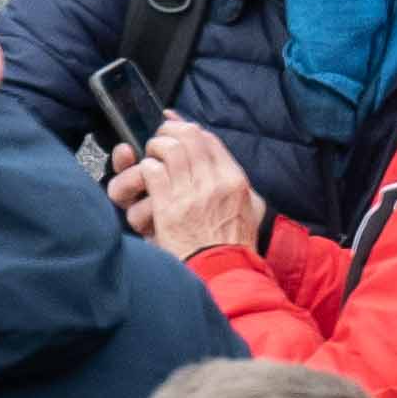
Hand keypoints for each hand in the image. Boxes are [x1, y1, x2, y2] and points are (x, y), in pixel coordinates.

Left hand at [117, 115, 264, 261]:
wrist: (223, 273)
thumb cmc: (234, 247)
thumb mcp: (251, 210)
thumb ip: (241, 186)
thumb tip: (226, 166)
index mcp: (235, 180)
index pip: (209, 140)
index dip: (188, 128)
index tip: (176, 124)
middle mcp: (214, 182)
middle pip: (188, 138)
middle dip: (169, 133)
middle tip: (159, 139)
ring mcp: (191, 193)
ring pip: (169, 150)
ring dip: (155, 149)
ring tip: (150, 155)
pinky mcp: (169, 207)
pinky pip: (152, 172)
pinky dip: (145, 169)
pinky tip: (145, 177)